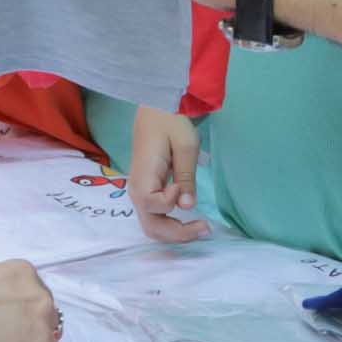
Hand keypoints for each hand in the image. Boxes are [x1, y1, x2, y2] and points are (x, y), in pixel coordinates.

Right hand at [128, 109, 208, 243]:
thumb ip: (186, 177)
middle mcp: (136, 190)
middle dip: (178, 234)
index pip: (154, 207)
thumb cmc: (170, 120)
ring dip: (175, 233)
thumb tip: (187, 207)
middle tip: (205, 229)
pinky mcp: (146, 190)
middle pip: (151, 226)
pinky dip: (171, 225)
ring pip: (152, 225)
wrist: (156, 106)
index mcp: (142, 177)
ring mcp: (139, 192)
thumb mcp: (185, 145)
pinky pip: (154, 216)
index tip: (180, 185)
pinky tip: (188, 221)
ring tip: (200, 228)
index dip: (170, 202)